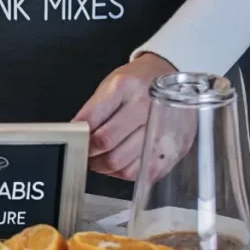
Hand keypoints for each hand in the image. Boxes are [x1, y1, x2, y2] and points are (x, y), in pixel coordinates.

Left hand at [73, 53, 182, 180]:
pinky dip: (125, 172)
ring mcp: (161, 127)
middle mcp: (144, 106)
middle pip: (106, 143)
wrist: (169, 77)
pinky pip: (141, 172)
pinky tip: (121, 164)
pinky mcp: (174, 146)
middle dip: (90, 153)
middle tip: (87, 153)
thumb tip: (75, 135)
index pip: (91, 120)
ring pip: (121, 162)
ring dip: (104, 166)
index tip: (75, 141)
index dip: (78, 136)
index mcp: (125, 87)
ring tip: (101, 160)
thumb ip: (92, 111)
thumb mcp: (109, 87)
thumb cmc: (135, 84)